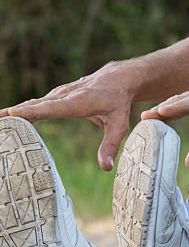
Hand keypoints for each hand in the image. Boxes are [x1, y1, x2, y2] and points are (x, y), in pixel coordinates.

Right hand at [1, 64, 135, 170]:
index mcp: (79, 101)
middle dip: (14, 113)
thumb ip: (111, 145)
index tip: (12, 113)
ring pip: (33, 103)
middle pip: (36, 105)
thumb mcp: (120, 123)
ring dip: (14, 112)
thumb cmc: (119, 102)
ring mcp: (59, 93)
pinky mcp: (56, 95)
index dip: (32, 111)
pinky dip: (21, 110)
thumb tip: (106, 168)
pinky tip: (8, 118)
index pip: (52, 107)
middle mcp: (66, 95)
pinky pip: (36, 103)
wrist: (119, 78)